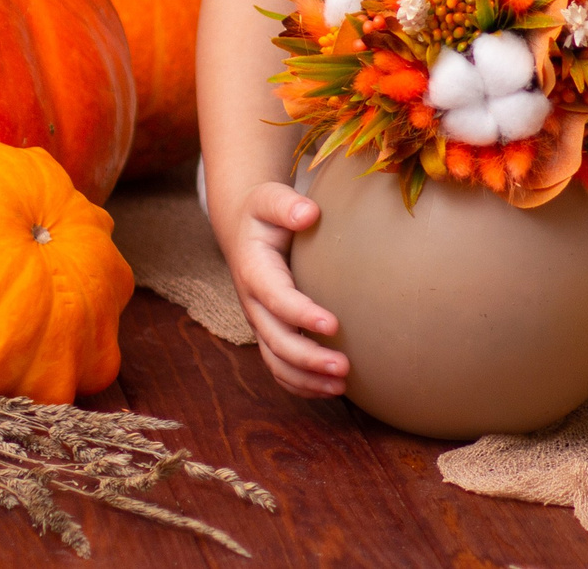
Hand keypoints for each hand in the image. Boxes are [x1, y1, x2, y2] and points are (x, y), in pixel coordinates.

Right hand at [216, 181, 349, 397]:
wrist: (243, 229)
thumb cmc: (264, 213)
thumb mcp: (269, 198)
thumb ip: (286, 204)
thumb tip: (308, 213)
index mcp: (254, 270)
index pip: (276, 298)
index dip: (301, 314)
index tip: (333, 325)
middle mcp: (253, 303)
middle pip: (276, 340)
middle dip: (308, 358)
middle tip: (344, 367)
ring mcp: (260, 322)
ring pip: (276, 361)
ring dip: (306, 379)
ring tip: (341, 386)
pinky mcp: (269, 332)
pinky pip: (279, 367)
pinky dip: (301, 384)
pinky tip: (330, 389)